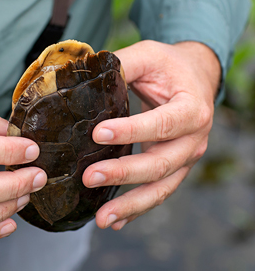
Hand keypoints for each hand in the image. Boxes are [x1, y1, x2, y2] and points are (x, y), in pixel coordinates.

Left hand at [82, 40, 220, 229]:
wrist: (195, 79)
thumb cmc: (170, 67)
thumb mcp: (149, 56)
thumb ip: (121, 64)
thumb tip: (82, 74)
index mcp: (191, 109)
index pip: (162, 124)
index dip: (131, 131)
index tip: (98, 133)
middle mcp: (193, 139)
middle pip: (160, 164)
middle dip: (123, 173)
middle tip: (89, 177)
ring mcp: (185, 158)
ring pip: (161, 187)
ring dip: (130, 204)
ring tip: (102, 218)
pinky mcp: (174, 168)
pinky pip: (157, 193)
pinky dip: (136, 209)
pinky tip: (115, 221)